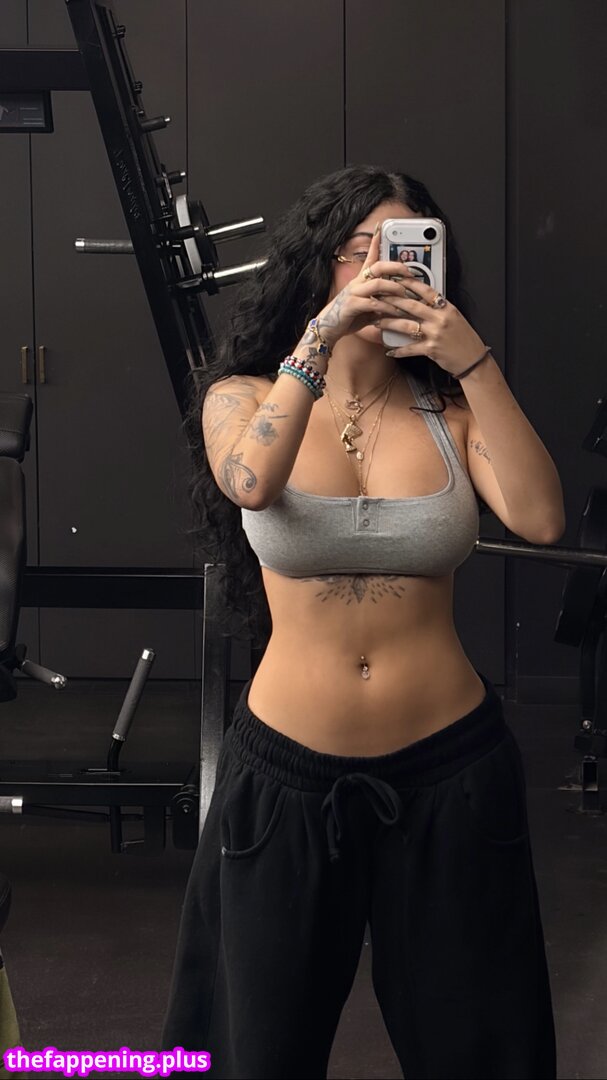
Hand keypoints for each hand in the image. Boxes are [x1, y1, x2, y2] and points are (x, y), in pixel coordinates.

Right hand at [312, 225, 412, 347]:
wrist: (328, 328)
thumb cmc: (349, 317)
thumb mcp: (367, 307)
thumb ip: (381, 302)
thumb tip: (398, 303)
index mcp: (360, 280)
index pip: (370, 258)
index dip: (375, 243)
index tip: (381, 229)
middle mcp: (357, 283)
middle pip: (378, 267)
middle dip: (396, 267)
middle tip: (410, 272)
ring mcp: (354, 293)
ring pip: (378, 283)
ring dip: (395, 288)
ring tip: (406, 294)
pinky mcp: (353, 305)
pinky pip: (374, 303)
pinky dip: (388, 307)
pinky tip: (396, 312)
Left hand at [372, 264, 486, 377]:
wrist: (472, 358)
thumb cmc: (463, 338)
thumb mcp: (454, 317)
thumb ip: (438, 308)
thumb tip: (421, 300)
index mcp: (446, 307)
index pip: (426, 290)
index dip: (409, 283)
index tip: (395, 278)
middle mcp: (440, 318)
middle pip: (411, 305)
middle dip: (392, 300)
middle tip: (377, 297)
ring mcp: (435, 333)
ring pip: (406, 326)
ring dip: (389, 323)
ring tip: (376, 321)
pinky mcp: (431, 349)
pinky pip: (410, 349)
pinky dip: (398, 350)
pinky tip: (388, 350)